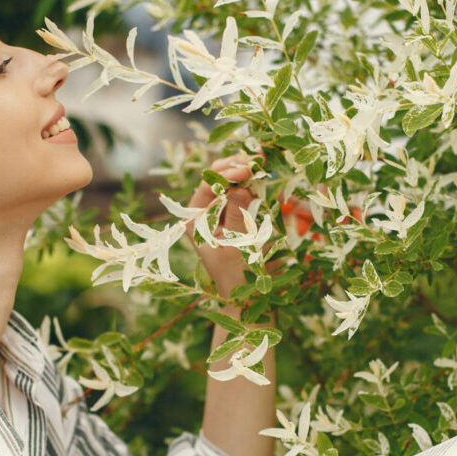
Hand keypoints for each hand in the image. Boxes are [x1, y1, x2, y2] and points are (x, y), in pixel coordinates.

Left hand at [186, 152, 260, 297]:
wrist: (246, 296)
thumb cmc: (236, 274)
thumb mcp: (236, 245)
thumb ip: (237, 215)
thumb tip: (240, 187)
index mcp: (195, 220)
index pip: (207, 187)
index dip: (226, 174)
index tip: (246, 170)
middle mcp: (204, 213)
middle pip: (216, 179)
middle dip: (235, 167)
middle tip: (256, 159)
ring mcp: (220, 213)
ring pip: (230, 183)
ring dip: (245, 171)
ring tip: (259, 161)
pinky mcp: (236, 215)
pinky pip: (242, 193)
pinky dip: (252, 182)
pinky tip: (261, 174)